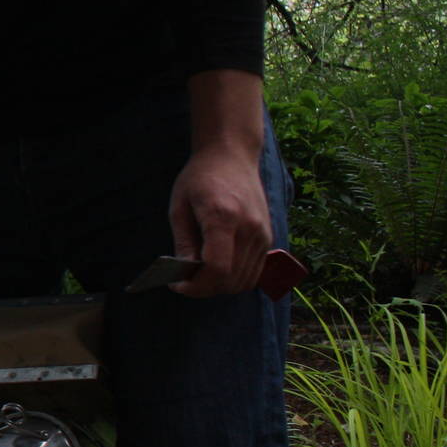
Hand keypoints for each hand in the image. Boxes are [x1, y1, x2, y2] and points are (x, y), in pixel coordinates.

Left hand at [167, 144, 270, 297]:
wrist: (232, 156)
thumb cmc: (200, 178)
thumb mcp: (179, 207)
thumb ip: (183, 243)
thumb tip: (184, 274)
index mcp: (223, 217)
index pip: (217, 268)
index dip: (196, 286)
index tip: (178, 285)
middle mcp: (249, 228)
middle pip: (231, 279)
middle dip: (205, 289)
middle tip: (185, 282)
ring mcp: (263, 234)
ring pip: (245, 280)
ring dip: (220, 286)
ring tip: (199, 275)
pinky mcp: (268, 237)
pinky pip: (255, 272)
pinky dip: (235, 278)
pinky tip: (217, 269)